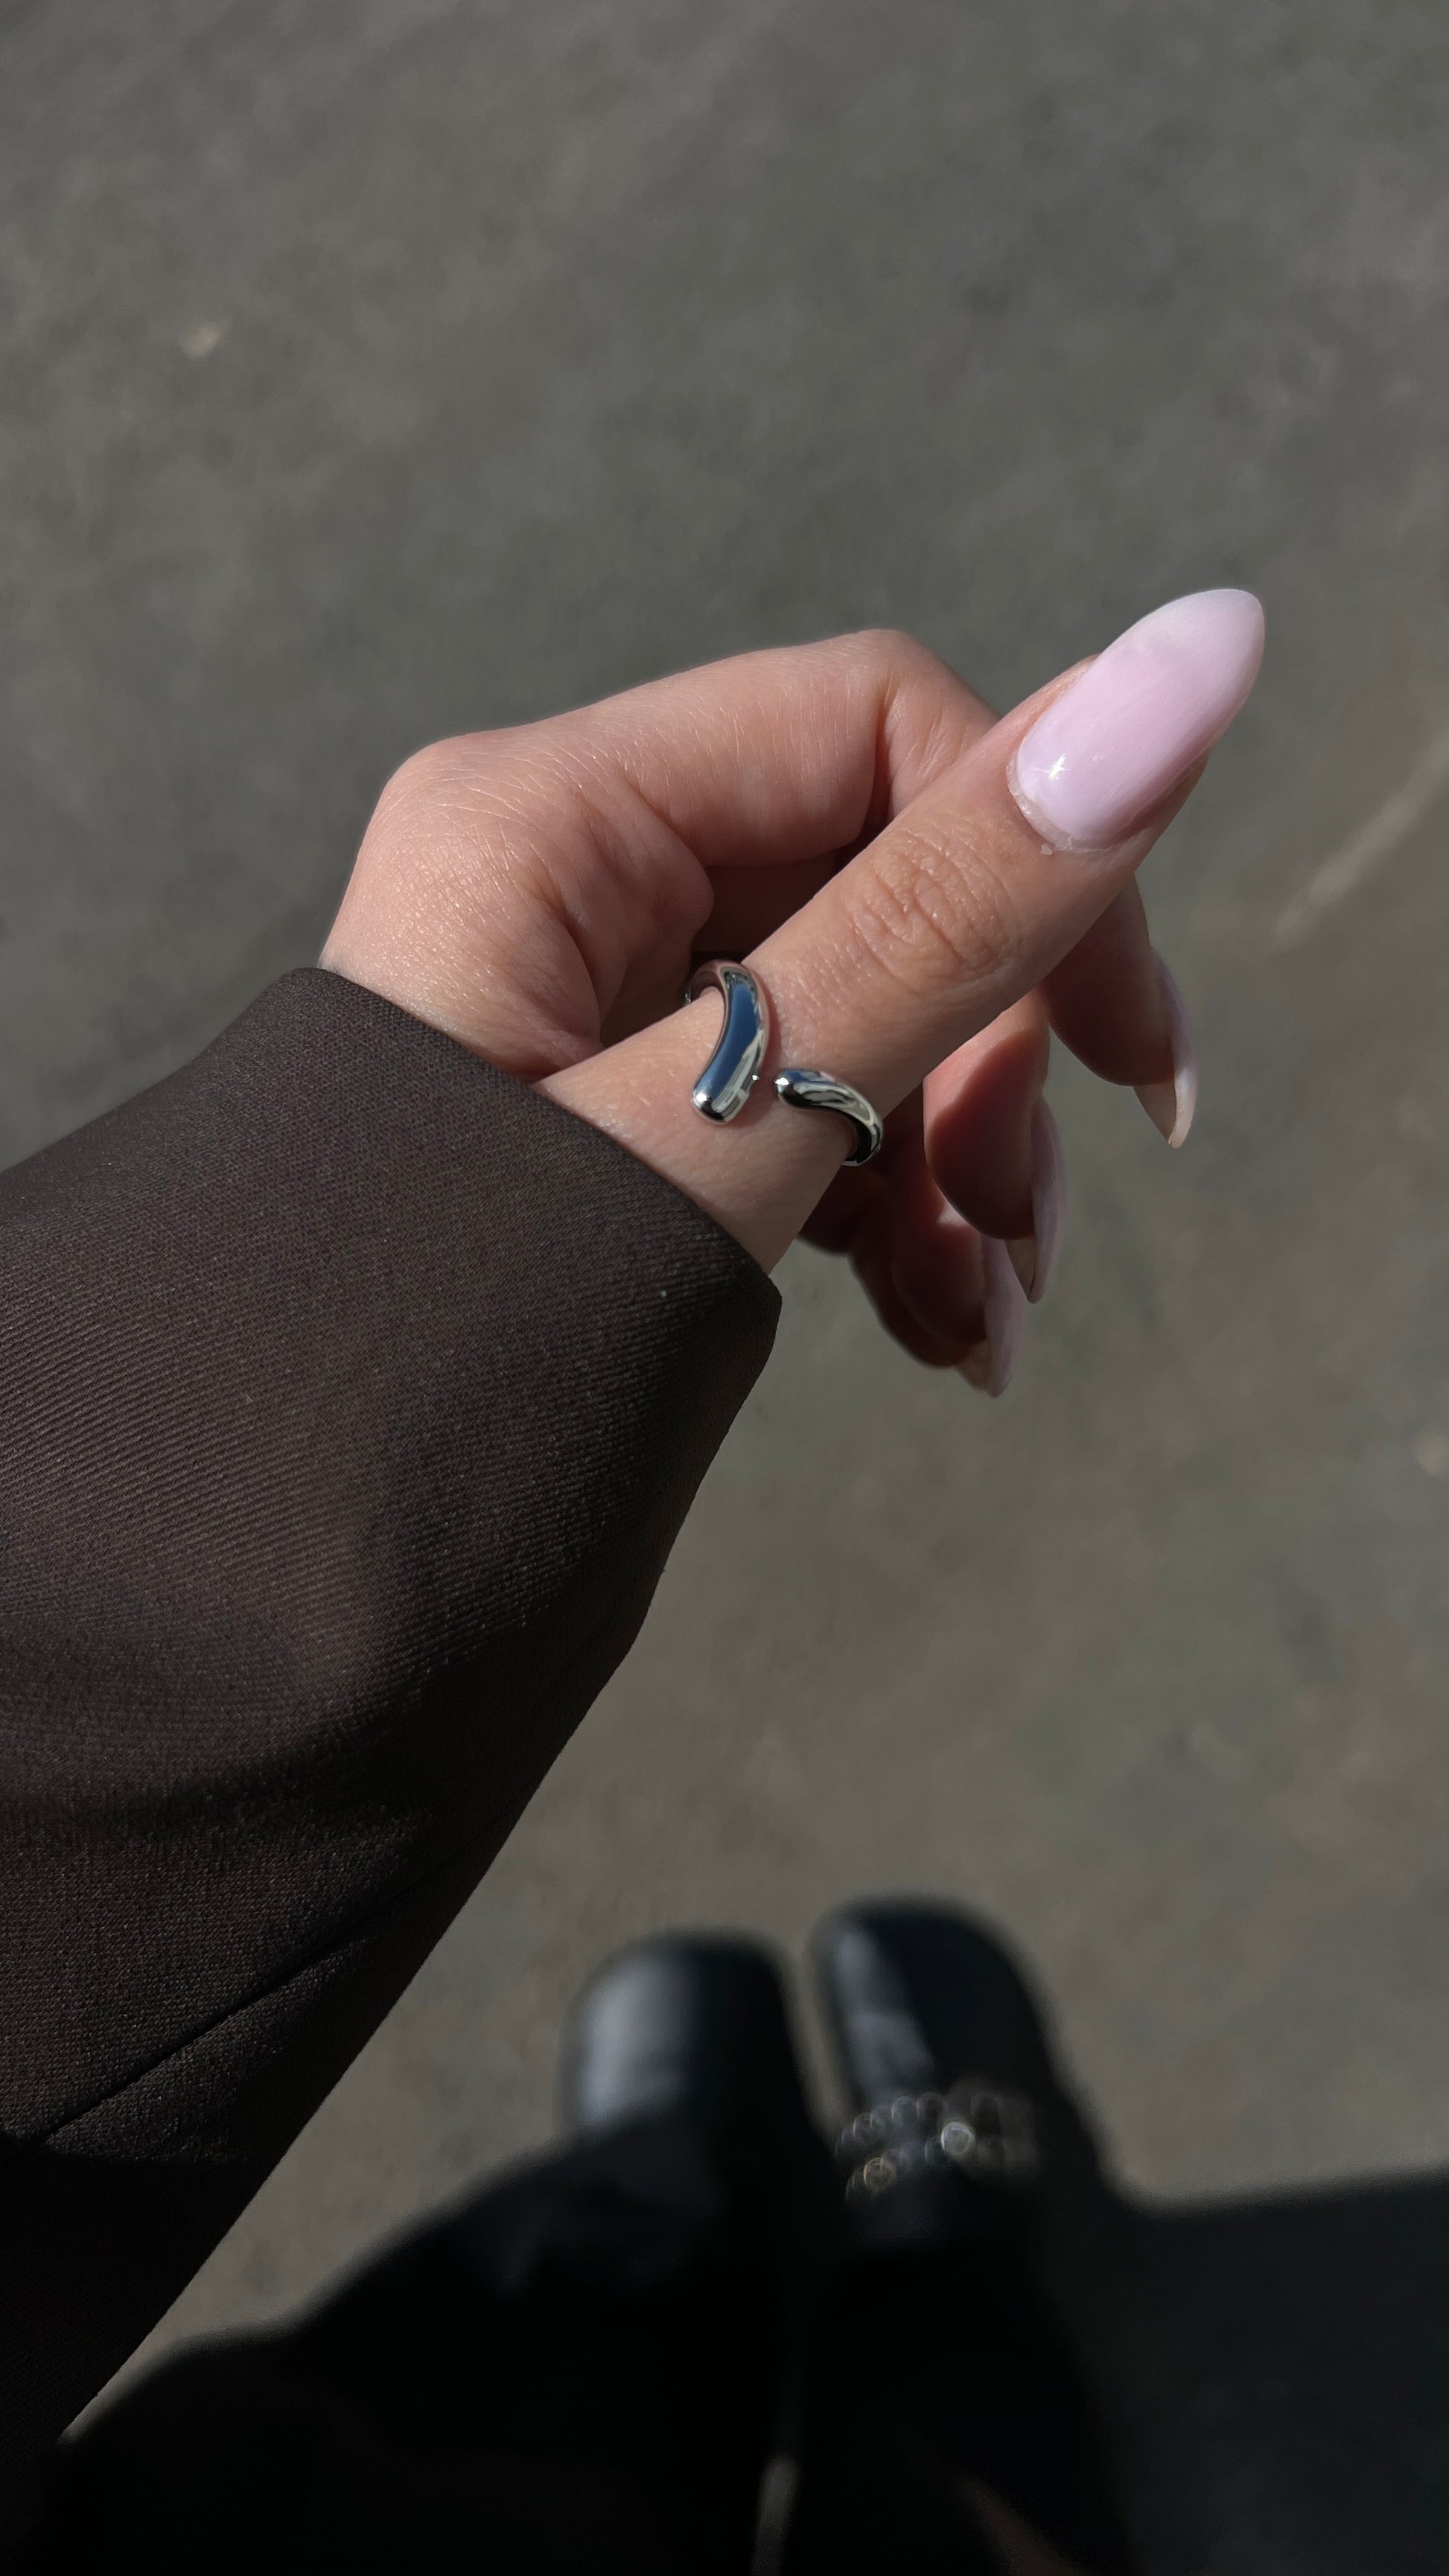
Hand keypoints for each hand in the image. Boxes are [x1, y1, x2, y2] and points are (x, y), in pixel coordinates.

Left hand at [322, 593, 1262, 1391]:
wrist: (286, 1572)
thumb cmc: (456, 1345)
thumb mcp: (735, 1121)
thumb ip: (953, 912)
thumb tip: (1203, 649)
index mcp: (550, 824)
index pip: (879, 730)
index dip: (1038, 866)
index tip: (1126, 1066)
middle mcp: (565, 881)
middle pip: (883, 879)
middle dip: (996, 1059)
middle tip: (1027, 1233)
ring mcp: (587, 1005)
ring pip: (862, 1010)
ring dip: (962, 1162)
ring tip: (981, 1325)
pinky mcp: (615, 1117)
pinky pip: (802, 1110)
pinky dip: (892, 1213)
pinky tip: (938, 1334)